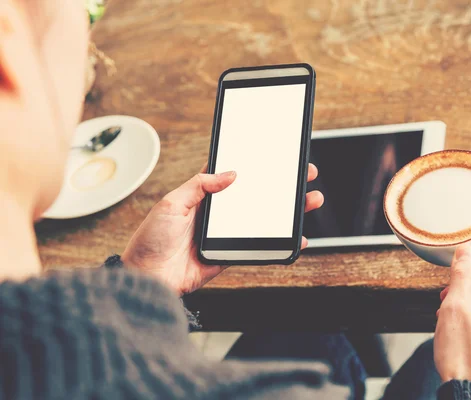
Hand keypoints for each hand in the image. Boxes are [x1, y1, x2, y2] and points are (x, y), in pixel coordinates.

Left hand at [122, 164, 323, 294]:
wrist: (148, 279)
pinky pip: (260, 246)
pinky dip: (281, 243)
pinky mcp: (231, 254)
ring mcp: (226, 234)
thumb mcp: (171, 203)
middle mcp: (217, 213)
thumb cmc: (151, 240)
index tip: (276, 156)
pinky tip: (299, 238)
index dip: (254, 165)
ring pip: (264, 218)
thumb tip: (230, 174)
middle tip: (303, 174)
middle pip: (256, 195)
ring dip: (288, 212)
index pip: (233, 174)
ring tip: (310, 200)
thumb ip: (200, 185)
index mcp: (202, 196)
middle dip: (281, 185)